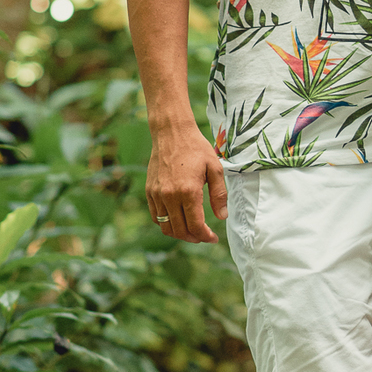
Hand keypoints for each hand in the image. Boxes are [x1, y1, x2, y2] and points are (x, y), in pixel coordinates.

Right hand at [146, 127, 227, 243]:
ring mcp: (157, 194)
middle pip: (180, 230)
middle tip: (203, 236)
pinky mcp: (149, 191)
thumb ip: (219, 194)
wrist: (171, 133)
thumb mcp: (215, 168)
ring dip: (179, 234)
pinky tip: (177, 220)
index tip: (213, 238)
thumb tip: (222, 217)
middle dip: (194, 238)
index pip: (195, 225)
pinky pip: (155, 216)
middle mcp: (170, 196)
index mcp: (188, 191)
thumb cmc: (196, 148)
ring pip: (165, 226)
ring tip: (191, 231)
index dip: (205, 236)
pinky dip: (166, 224)